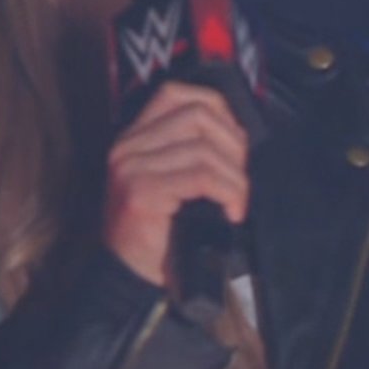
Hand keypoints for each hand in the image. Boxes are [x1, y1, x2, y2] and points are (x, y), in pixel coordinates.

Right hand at [103, 81, 248, 286]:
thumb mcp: (171, 181)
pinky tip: (232, 210)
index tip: (236, 139)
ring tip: (237, 200)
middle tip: (240, 178)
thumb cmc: (157, 230)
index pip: (177, 93)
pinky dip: (228, 191)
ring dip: (235, 177)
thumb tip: (238, 135)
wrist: (127, 274)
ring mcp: (131, 167)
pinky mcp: (141, 191)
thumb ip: (190, 151)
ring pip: (205, 150)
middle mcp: (128, 146)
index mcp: (134, 136)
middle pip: (198, 115)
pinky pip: (201, 177)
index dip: (217, 108)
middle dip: (233, 144)